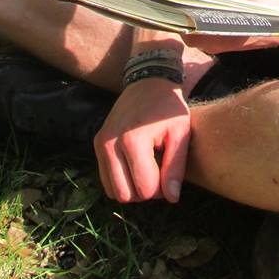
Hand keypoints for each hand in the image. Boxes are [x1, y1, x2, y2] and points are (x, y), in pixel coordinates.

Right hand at [93, 78, 189, 203]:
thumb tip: (172, 198)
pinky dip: (121, 180)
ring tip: (147, 166)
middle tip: (159, 171)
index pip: (145, 189)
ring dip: (132, 187)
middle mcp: (111, 143)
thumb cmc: (168, 107)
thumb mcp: (181, 133)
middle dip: (145, 191)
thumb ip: (176, 167)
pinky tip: (135, 164)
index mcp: (133, 141)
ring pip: (113, 191)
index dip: (161, 188)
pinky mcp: (97, 143)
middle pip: (126, 195)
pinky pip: (106, 179)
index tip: (169, 171)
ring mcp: (101, 143)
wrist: (149, 80)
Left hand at [182, 0, 278, 53]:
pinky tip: (199, 3)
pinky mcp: (220, 41)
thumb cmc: (269, 8)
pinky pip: (201, 30)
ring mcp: (216, 44)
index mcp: (219, 33)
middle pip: (185, 28)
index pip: (184, 25)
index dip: (175, 10)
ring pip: (192, 29)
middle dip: (180, 10)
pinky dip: (197, 16)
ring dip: (188, 13)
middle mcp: (215, 43)